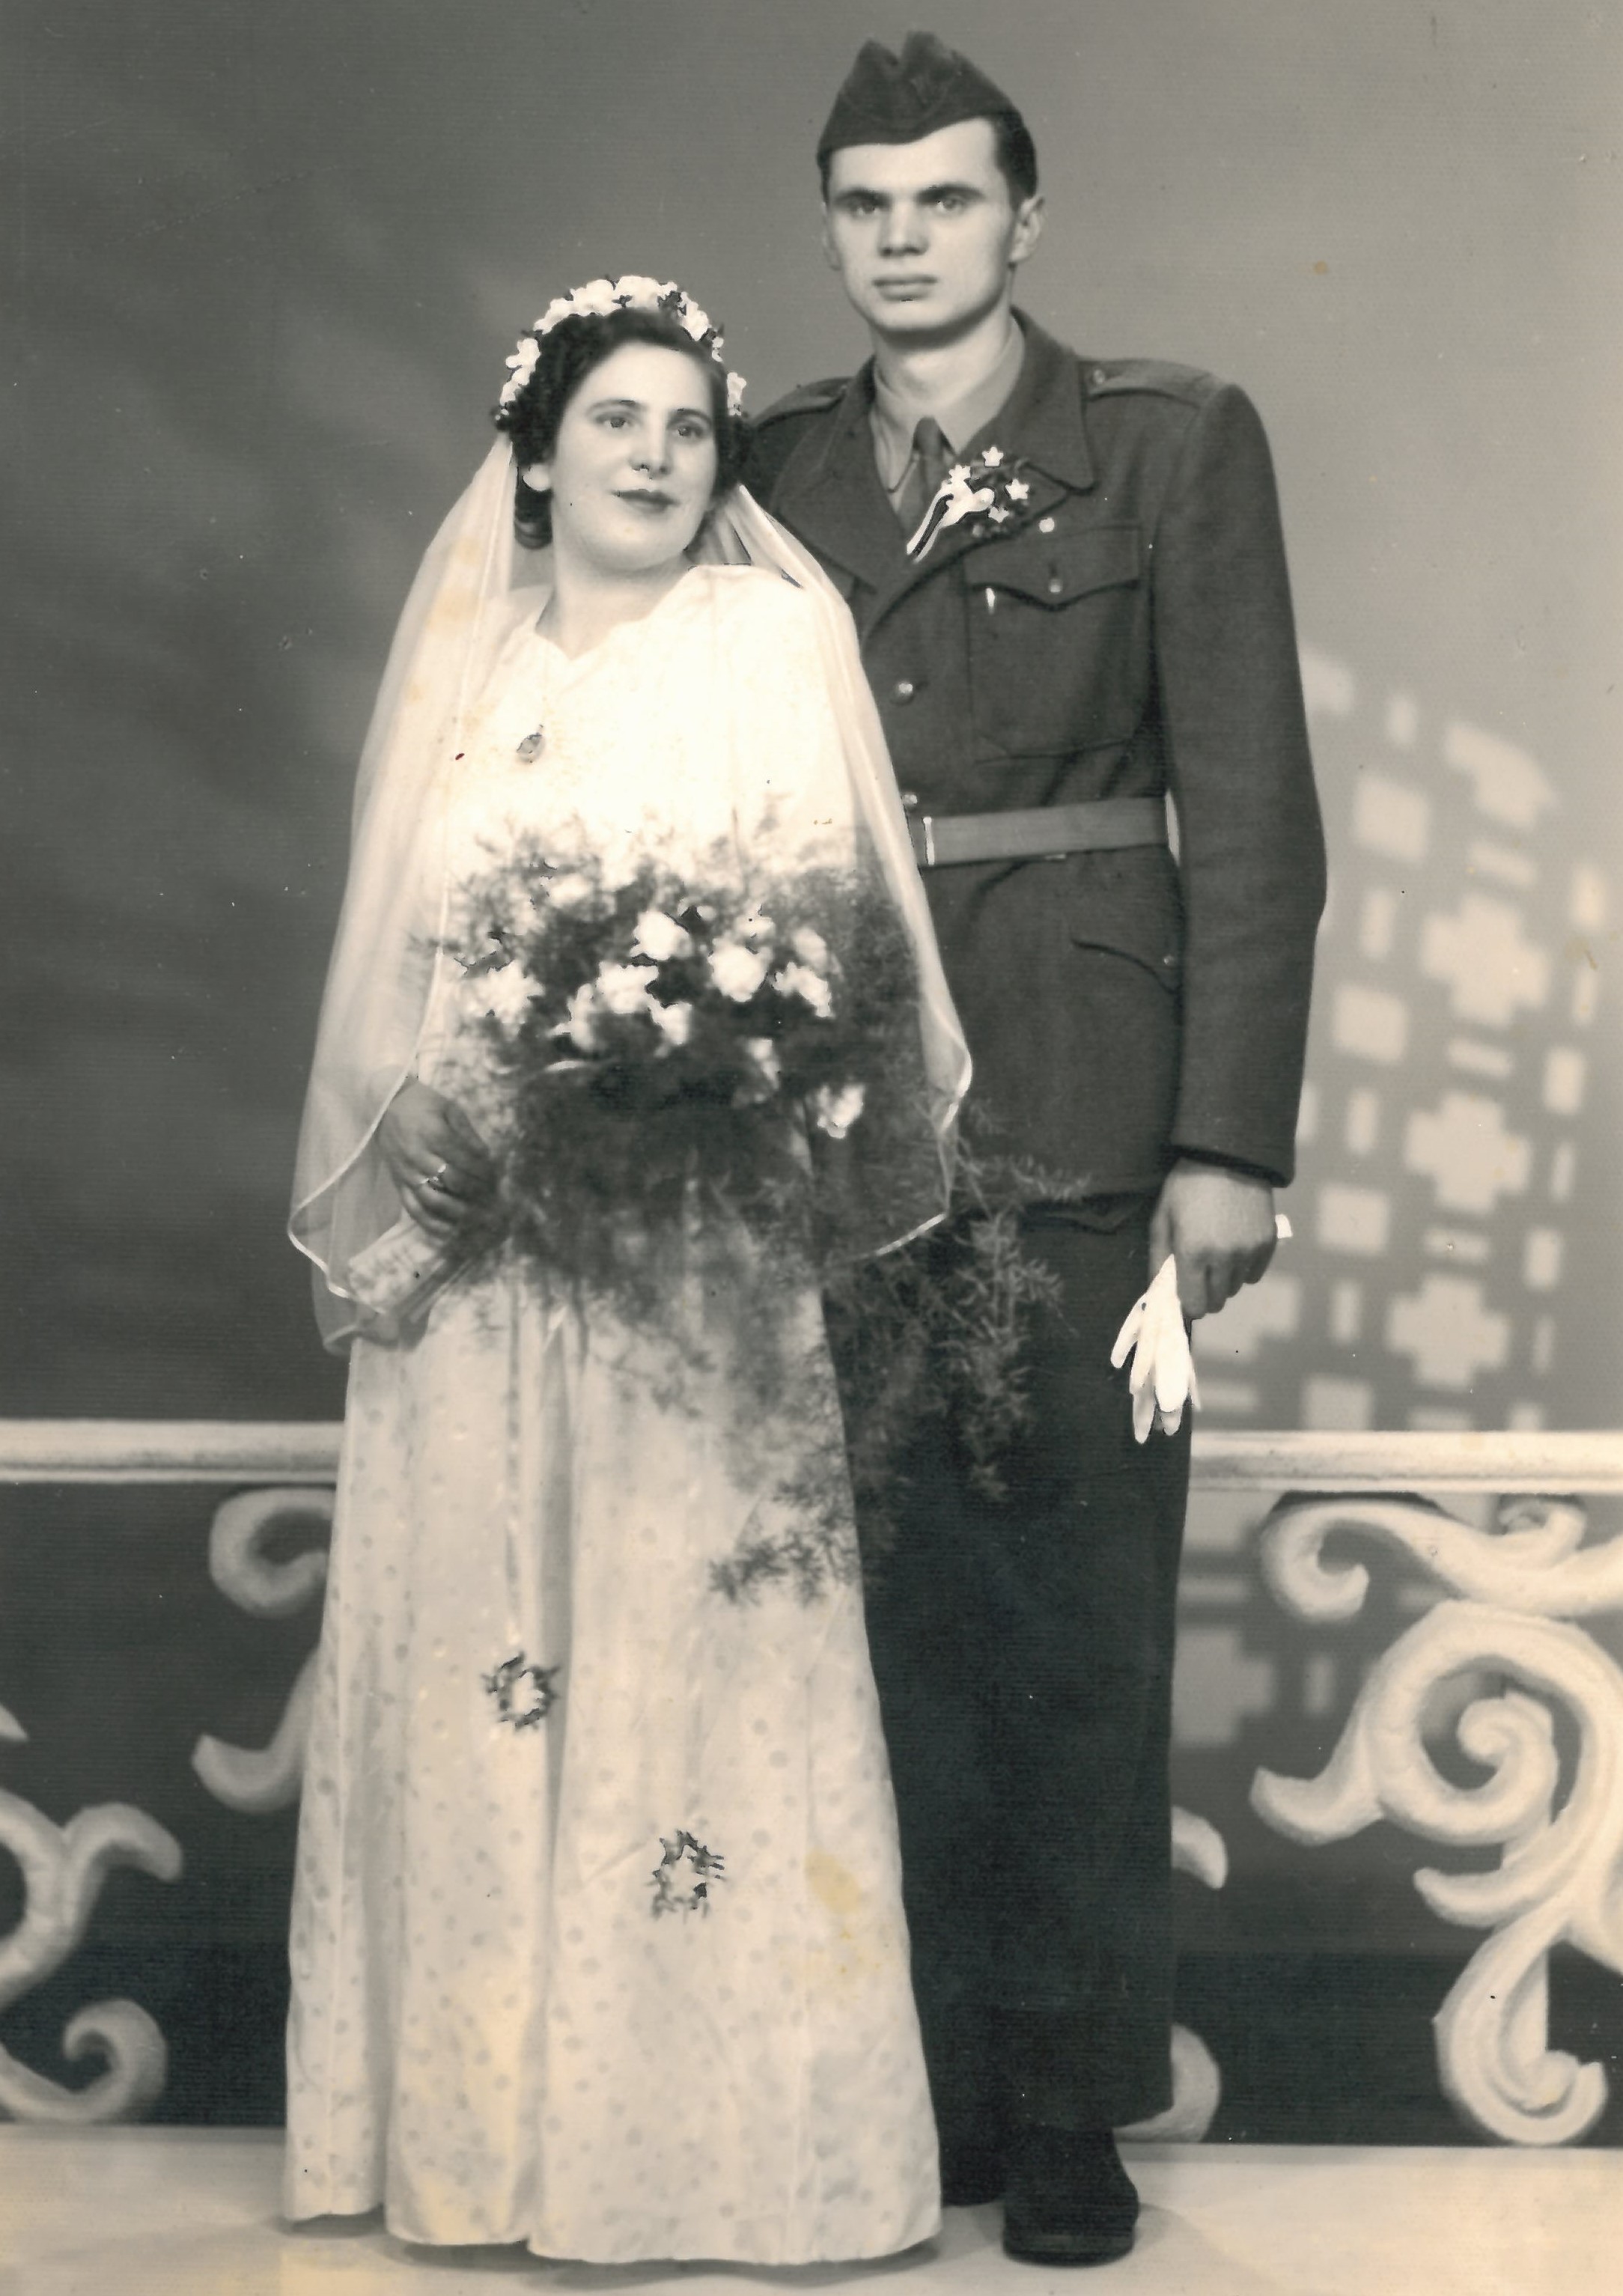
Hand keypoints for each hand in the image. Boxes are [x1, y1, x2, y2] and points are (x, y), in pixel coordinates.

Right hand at [376, 1080, 496, 1242]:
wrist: (384, 1104)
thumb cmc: (423, 1103)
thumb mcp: (449, 1108)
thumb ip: (468, 1133)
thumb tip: (488, 1156)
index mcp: (432, 1134)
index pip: (464, 1159)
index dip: (485, 1171)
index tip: (499, 1179)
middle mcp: (418, 1156)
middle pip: (452, 1181)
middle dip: (477, 1193)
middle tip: (495, 1201)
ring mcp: (406, 1172)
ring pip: (433, 1200)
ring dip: (458, 1213)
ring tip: (479, 1220)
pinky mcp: (398, 1183)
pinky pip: (413, 1209)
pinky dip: (431, 1224)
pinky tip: (450, 1233)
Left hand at [1148, 1159, 1276, 1319]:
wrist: (1227, 1156)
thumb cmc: (1186, 1186)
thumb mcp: (1162, 1219)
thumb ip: (1159, 1259)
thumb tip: (1158, 1292)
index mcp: (1193, 1253)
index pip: (1194, 1305)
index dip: (1187, 1302)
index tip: (1184, 1290)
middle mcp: (1224, 1258)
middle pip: (1217, 1302)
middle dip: (1205, 1292)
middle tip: (1198, 1271)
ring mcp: (1249, 1252)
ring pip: (1235, 1288)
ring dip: (1224, 1279)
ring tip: (1217, 1251)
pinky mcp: (1268, 1244)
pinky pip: (1254, 1274)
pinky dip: (1244, 1268)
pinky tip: (1235, 1246)